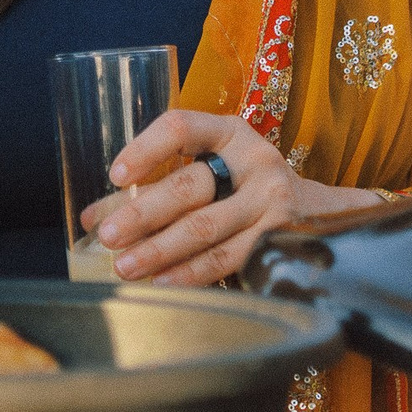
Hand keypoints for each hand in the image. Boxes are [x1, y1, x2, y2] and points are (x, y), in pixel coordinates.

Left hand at [85, 109, 378, 286]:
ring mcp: (271, 202)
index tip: (116, 176)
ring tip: (124, 266)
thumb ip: (149, 188)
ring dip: (160, 250)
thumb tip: (90, 218)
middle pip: (189, 186)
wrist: (321, 213)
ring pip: (206, 228)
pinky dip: (191, 273)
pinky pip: (228, 260)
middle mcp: (253, 161)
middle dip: (143, 213)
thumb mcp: (207, 171)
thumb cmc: (243, 187)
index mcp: (227, 133)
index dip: (145, 149)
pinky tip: (163, 283)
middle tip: (107, 236)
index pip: (180, 128)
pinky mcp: (280, 240)